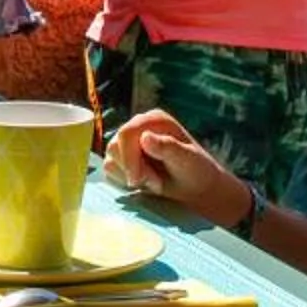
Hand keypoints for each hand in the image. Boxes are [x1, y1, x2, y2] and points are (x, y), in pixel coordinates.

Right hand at [104, 109, 243, 219]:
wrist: (196, 187)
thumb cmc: (196, 171)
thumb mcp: (187, 160)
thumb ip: (168, 148)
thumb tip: (145, 137)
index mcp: (154, 119)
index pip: (126, 133)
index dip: (128, 158)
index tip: (137, 180)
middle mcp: (139, 126)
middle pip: (114, 146)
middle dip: (132, 170)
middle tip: (155, 183)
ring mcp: (130, 142)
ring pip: (110, 159)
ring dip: (130, 176)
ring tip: (154, 182)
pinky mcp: (123, 157)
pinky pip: (110, 169)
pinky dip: (123, 181)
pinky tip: (143, 183)